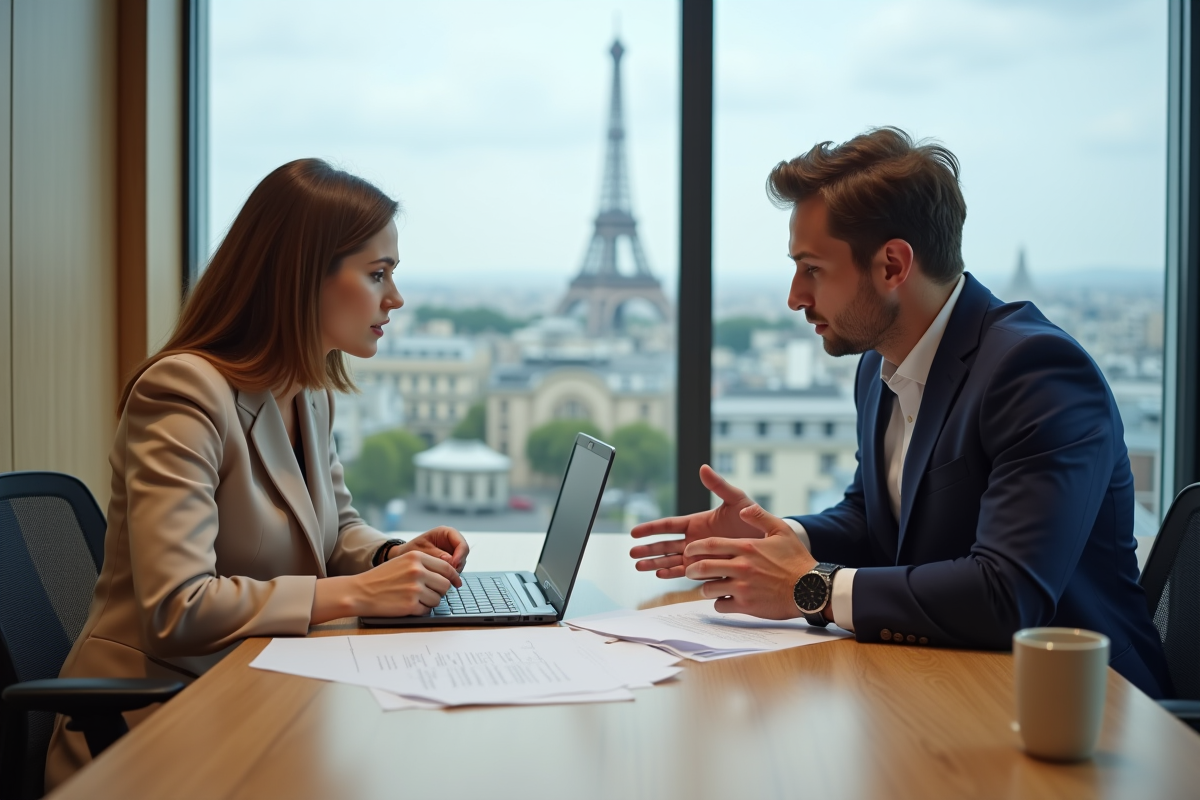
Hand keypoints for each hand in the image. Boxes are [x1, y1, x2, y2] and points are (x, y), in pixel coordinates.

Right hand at [357, 550, 463, 616]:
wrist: (360, 591)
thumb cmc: (382, 578)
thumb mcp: (403, 562)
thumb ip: (424, 565)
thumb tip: (449, 575)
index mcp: (416, 557)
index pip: (447, 567)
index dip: (453, 577)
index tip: (456, 583)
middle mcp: (417, 571)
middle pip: (445, 585)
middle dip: (439, 591)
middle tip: (427, 593)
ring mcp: (414, 588)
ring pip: (438, 599)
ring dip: (429, 601)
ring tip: (413, 598)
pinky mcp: (410, 605)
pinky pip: (426, 610)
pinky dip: (419, 610)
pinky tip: (406, 605)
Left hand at [392, 526, 468, 571]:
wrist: (403, 558)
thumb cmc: (410, 551)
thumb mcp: (423, 551)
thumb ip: (437, 555)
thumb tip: (451, 562)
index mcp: (446, 533)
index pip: (461, 543)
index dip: (460, 555)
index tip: (454, 565)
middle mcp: (451, 542)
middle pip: (463, 554)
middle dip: (457, 565)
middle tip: (449, 574)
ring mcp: (451, 552)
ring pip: (460, 563)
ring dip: (454, 571)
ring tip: (442, 577)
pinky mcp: (449, 562)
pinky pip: (454, 569)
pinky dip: (450, 575)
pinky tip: (441, 579)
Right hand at [629, 465, 762, 578]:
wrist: (769, 541)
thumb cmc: (753, 518)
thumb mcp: (736, 500)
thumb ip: (719, 486)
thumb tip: (703, 468)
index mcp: (697, 522)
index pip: (668, 526)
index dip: (651, 529)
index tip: (634, 532)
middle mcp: (695, 539)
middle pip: (665, 545)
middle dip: (648, 549)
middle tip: (631, 554)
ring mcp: (700, 555)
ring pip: (671, 560)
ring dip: (655, 563)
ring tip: (639, 567)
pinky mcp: (708, 568)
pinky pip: (686, 572)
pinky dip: (673, 574)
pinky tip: (660, 575)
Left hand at [683, 503, 817, 619]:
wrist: (811, 589)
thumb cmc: (796, 560)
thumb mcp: (781, 531)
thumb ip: (760, 517)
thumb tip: (743, 509)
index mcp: (746, 547)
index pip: (710, 545)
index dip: (695, 548)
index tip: (689, 551)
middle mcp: (741, 567)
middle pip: (703, 567)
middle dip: (692, 570)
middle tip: (690, 571)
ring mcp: (743, 587)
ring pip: (708, 588)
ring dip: (705, 588)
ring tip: (708, 587)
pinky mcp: (746, 605)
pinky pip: (721, 605)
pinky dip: (719, 603)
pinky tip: (724, 599)